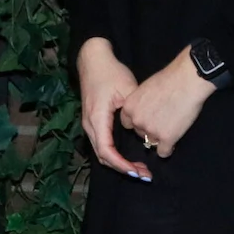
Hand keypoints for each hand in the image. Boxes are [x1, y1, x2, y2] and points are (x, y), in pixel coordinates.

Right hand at [77, 37, 151, 180]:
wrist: (93, 60)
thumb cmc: (111, 72)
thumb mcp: (127, 89)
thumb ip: (134, 112)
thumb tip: (143, 131)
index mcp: (97, 118)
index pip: (107, 151)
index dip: (122, 165)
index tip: (139, 171)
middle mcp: (89, 125)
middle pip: (103, 157)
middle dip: (123, 168)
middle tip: (145, 174)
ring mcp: (89, 124)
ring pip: (101, 153)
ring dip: (119, 163)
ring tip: (140, 169)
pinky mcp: (92, 123)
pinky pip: (102, 145)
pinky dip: (114, 155)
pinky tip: (128, 157)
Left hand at [119, 48, 215, 159]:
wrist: (187, 80)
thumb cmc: (169, 79)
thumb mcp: (145, 88)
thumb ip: (141, 102)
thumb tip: (145, 110)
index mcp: (129, 107)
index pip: (128, 123)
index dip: (139, 121)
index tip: (148, 118)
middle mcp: (137, 121)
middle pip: (140, 133)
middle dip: (150, 129)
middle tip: (163, 120)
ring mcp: (151, 131)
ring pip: (152, 142)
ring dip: (160, 137)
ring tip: (172, 126)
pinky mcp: (167, 138)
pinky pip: (163, 152)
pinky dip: (168, 148)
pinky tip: (174, 140)